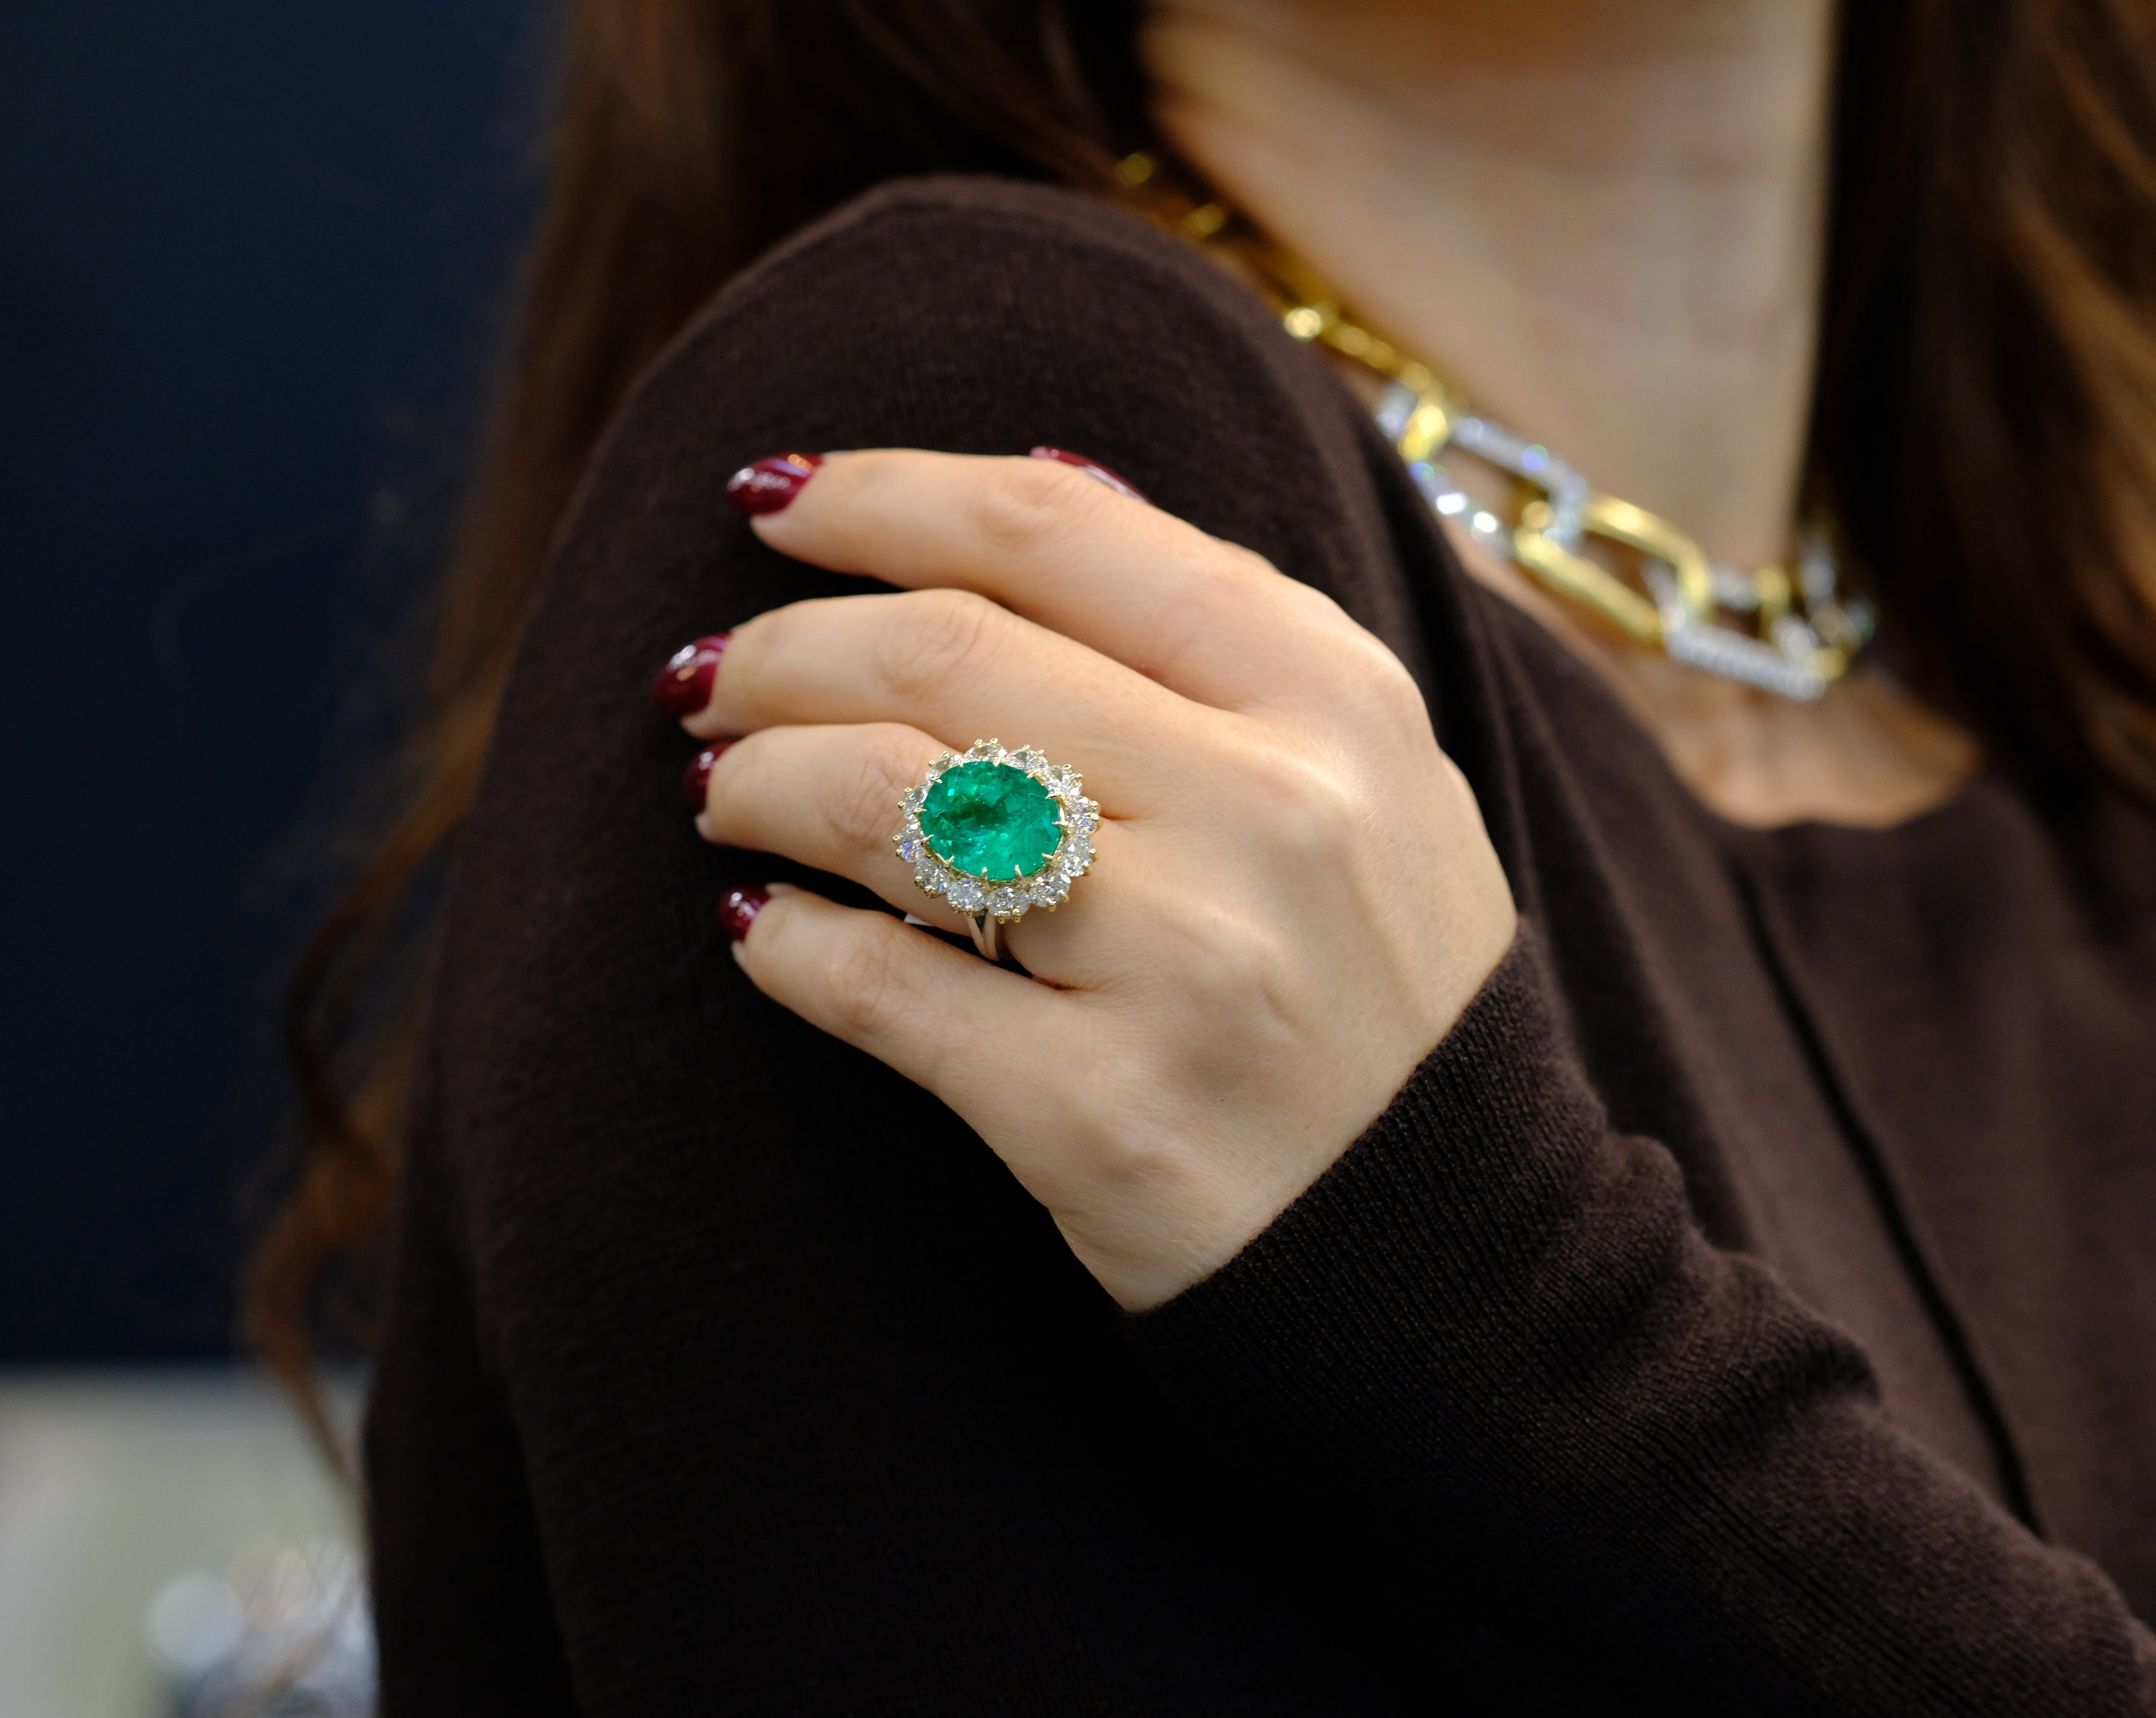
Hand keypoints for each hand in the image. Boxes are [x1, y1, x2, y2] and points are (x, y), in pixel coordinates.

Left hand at [678, 450, 1516, 1309]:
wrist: (1449, 1250)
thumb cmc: (1377, 990)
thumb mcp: (1369, 776)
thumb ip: (1224, 632)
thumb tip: (1030, 479)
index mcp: (1332, 698)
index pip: (1057, 534)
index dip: (883, 495)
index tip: (774, 499)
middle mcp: (1269, 808)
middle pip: (942, 653)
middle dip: (781, 648)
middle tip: (706, 676)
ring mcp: (1186, 962)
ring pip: (887, 799)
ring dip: (756, 777)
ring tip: (719, 789)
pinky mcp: (1099, 1112)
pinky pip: (875, 987)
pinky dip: (784, 945)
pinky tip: (763, 930)